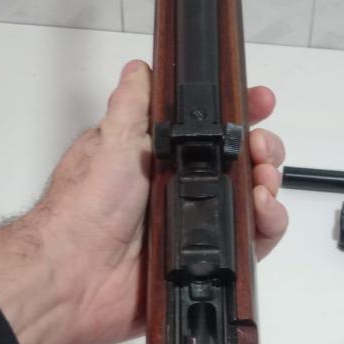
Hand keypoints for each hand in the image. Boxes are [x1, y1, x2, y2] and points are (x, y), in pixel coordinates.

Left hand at [0, 59, 287, 343]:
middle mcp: (182, 189)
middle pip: (242, 164)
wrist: (75, 273)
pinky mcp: (207, 261)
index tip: (261, 103)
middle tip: (262, 147)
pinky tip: (263, 211)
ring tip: (263, 180)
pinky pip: (251, 243)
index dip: (241, 115)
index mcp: (161, 158)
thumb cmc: (87, 205)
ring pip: (252, 201)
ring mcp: (196, 225)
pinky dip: (267, 225)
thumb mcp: (111, 139)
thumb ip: (132, 103)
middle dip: (264, 149)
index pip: (213, 129)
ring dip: (268, 185)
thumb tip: (139, 69)